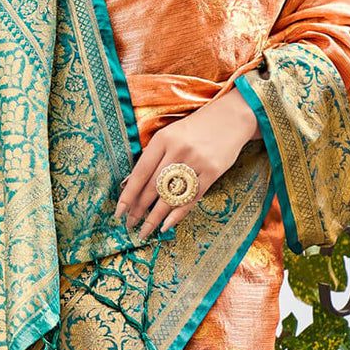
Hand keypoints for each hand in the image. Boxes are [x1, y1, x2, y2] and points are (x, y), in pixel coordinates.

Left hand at [114, 88, 261, 238]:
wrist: (231, 118)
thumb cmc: (194, 128)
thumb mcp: (170, 135)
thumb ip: (151, 157)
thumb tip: (129, 184)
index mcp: (163, 139)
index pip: (140, 172)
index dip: (128, 195)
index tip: (118, 212)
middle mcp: (178, 150)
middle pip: (153, 187)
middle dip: (139, 209)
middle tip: (129, 224)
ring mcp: (196, 161)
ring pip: (171, 196)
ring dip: (154, 218)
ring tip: (144, 231)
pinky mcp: (212, 172)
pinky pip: (191, 199)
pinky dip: (177, 215)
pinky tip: (165, 226)